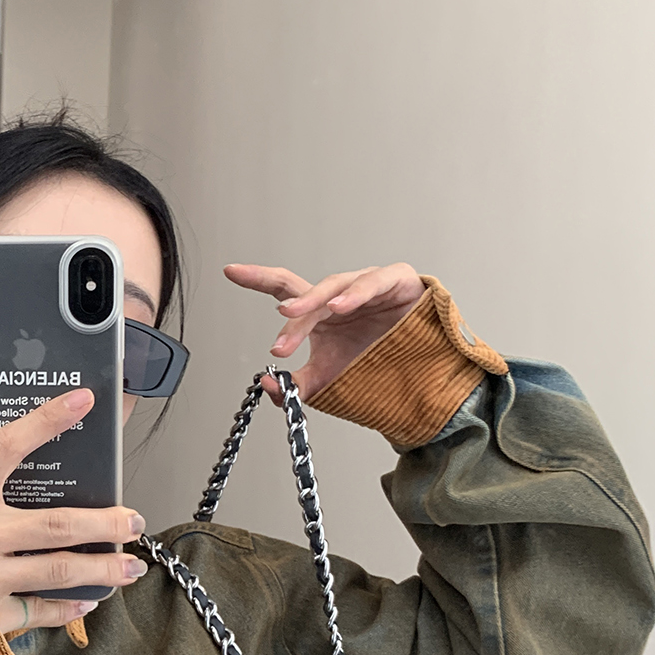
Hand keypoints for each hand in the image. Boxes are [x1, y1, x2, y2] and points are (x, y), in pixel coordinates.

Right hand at [0, 388, 147, 634]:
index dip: (46, 420)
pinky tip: (87, 601)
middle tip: (133, 520)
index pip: (7, 446)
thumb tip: (23, 493)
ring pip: (60, 569)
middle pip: (57, 522)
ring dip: (103, 567)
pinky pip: (39, 610)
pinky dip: (68, 607)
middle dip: (105, 522)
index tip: (81, 400)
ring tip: (130, 564)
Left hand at [222, 262, 426, 399]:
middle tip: (280, 343)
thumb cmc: (377, 363)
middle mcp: (340, 293)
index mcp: (321, 311)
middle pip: (306, 292)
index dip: (257, 278)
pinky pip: (374, 281)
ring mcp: (367, 283)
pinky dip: (356, 293)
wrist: (425, 372)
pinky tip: (341, 306)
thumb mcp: (330, 378)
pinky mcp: (397, 280)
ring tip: (299, 314)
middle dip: (291, 315)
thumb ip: (297, 383)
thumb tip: (267, 383)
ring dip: (316, 302)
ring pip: (336, 286)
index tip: (230, 272)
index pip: (284, 290)